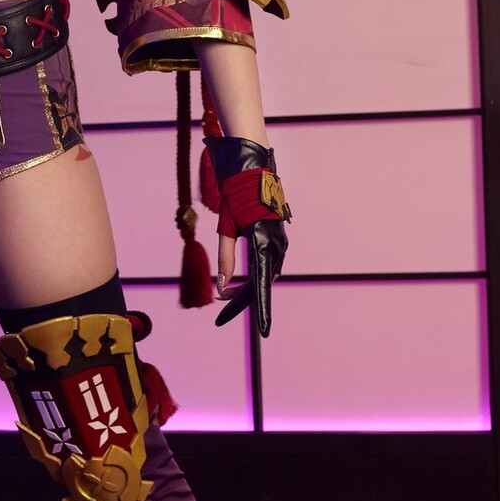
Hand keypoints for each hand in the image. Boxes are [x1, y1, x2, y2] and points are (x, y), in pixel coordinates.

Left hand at [207, 137, 289, 339]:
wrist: (251, 167)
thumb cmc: (235, 195)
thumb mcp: (226, 228)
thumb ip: (225, 259)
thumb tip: (222, 287)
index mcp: (263, 245)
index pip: (261, 288)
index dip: (261, 312)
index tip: (265, 333)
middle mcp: (276, 246)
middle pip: (260, 284)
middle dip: (240, 301)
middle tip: (219, 314)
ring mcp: (280, 242)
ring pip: (264, 275)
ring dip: (247, 288)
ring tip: (226, 298)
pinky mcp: (277, 238)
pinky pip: (267, 264)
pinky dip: (254, 275)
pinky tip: (242, 282)